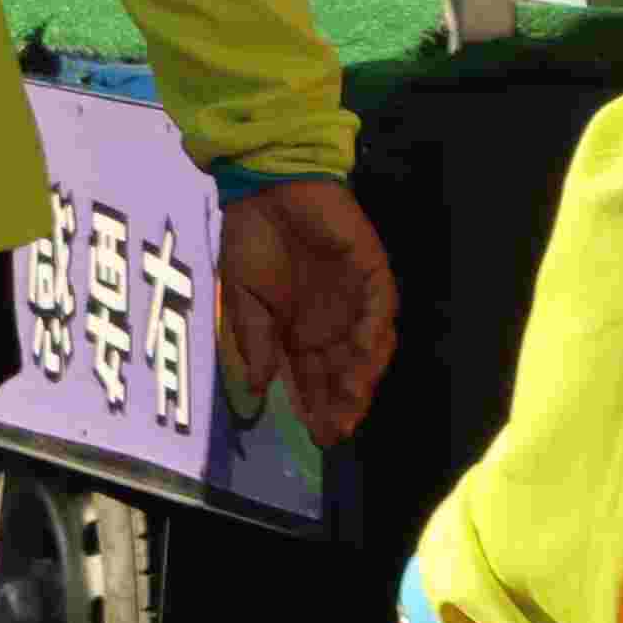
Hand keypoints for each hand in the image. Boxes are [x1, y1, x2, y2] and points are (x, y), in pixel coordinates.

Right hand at [218, 178, 399, 444]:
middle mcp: (331, 323)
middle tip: (338, 428)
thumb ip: (252, 340)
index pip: (312, 378)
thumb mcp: (240, 296)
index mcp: (298, 331)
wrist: (265, 186)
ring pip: (368, 348)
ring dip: (362, 375)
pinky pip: (382, 310)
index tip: (317, 436)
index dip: (316, 407)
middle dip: (343, 402)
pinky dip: (375, 334)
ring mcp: (356, 299)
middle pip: (344, 372)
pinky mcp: (373, 273)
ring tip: (351, 399)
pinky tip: (364, 355)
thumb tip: (255, 388)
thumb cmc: (250, 237)